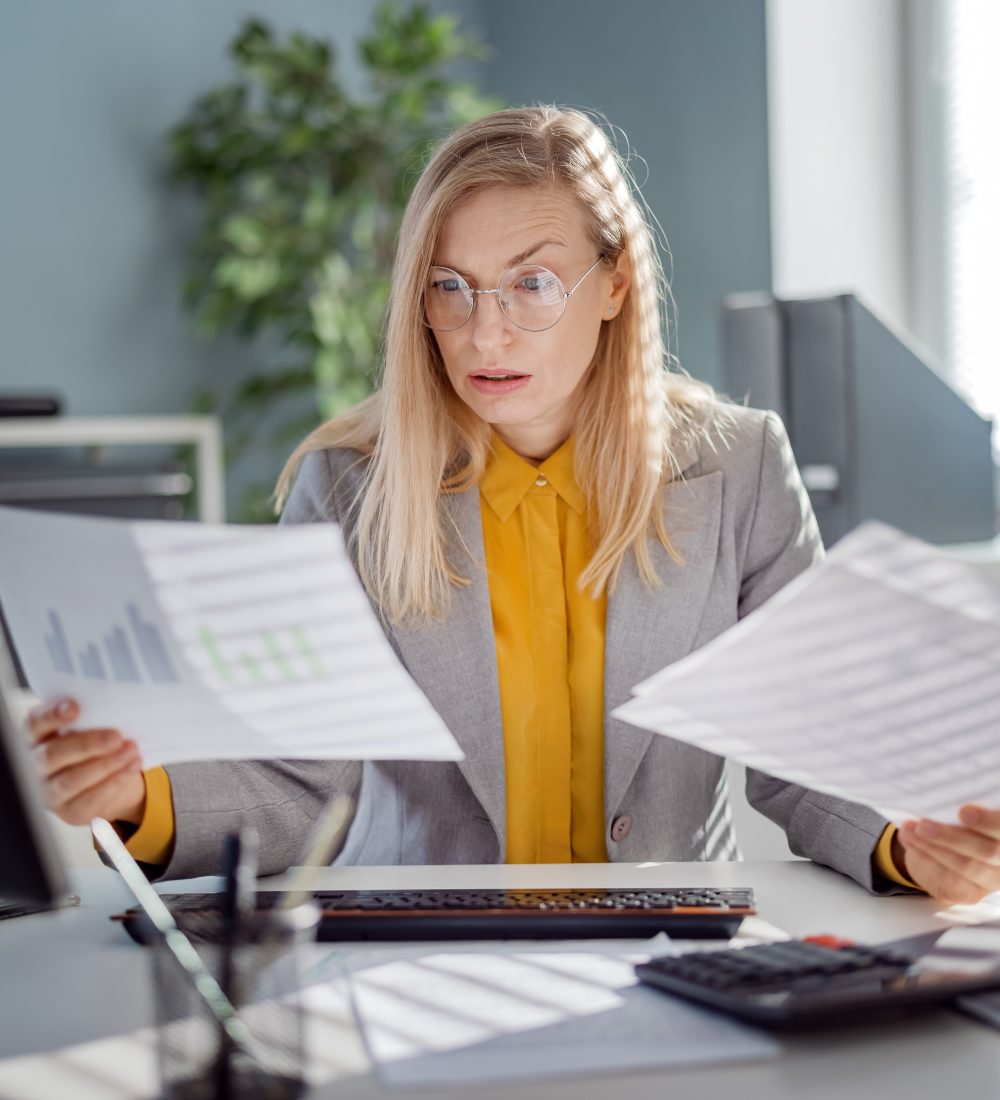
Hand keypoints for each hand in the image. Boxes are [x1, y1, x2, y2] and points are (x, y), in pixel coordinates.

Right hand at [27, 697, 145, 826]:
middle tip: (116, 736)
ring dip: (105, 765)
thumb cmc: (93, 746)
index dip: (51, 715)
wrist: (106, 780)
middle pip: (51, 755)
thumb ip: (90, 720)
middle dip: (86, 745)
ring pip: (70, 781)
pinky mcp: (69, 812)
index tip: (75, 707)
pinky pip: (91, 799)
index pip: (34, 724)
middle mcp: (36, 767)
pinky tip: (131, 767)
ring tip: (131, 750)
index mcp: (37, 739)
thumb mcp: (89, 729)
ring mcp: (49, 792)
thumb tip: (112, 711)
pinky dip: (115, 782)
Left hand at [895, 805, 999, 903]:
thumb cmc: (961, 820)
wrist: (947, 849)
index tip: (963, 812)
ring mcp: (991, 880)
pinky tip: (908, 839)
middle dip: (953, 837)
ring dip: (931, 845)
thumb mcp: (969, 810)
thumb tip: (948, 792)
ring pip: (965, 864)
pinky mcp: (969, 893)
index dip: (989, 821)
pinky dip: (923, 855)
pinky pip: (947, 876)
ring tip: (909, 828)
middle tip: (924, 824)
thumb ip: (969, 807)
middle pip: (988, 851)